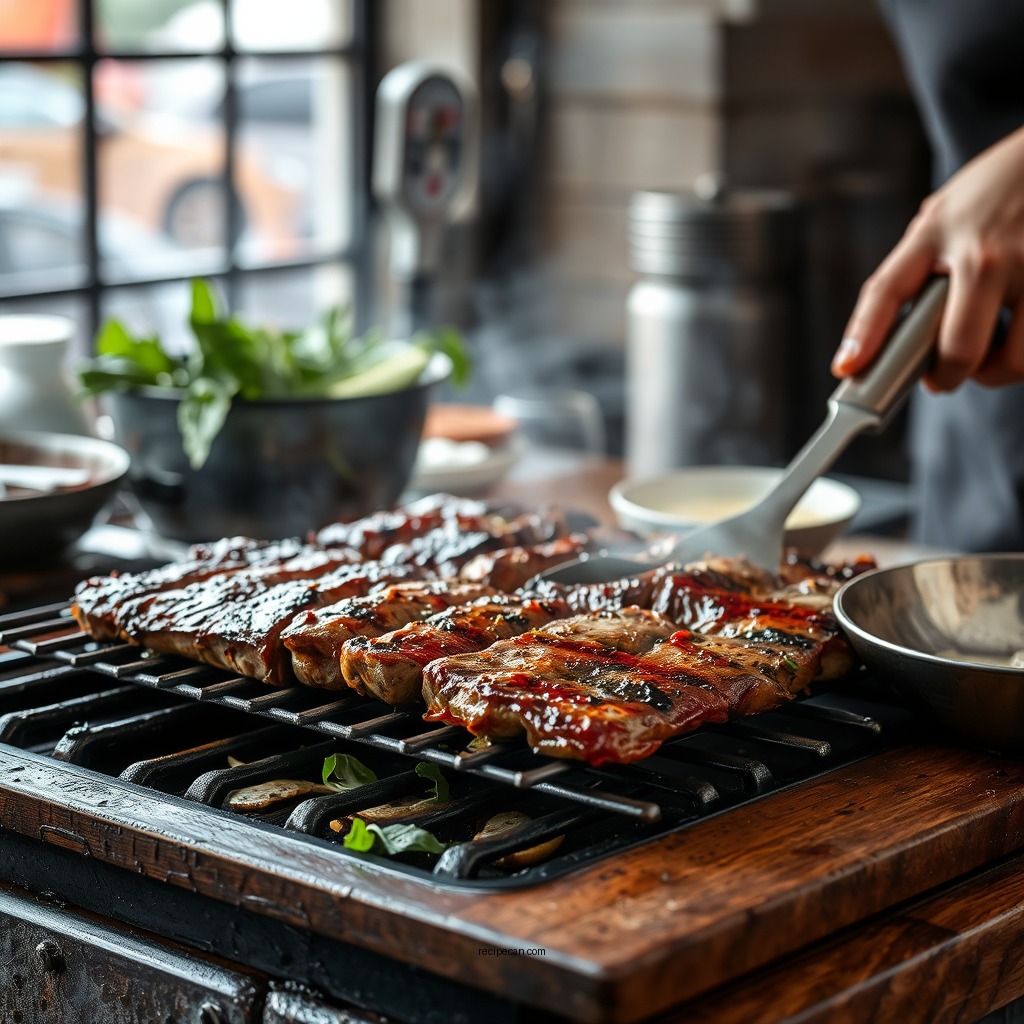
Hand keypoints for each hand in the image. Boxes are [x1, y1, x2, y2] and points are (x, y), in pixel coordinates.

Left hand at [832, 125, 1023, 390]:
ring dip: (994, 371)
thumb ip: (918, 264)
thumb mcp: (944, 214)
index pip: (886, 290)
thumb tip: (881, 334)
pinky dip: (1023, 352)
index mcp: (937, 233)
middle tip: (940, 377)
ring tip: (988, 355)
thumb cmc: (996, 191)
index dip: (862, 336)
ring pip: (1010, 359)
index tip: (847, 369)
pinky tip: (1017, 330)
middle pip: (957, 347)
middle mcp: (982, 253)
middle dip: (945, 377)